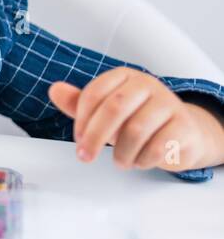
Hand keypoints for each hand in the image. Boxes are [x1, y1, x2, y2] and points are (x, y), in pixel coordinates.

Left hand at [48, 68, 223, 171]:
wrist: (183, 133)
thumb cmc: (138, 120)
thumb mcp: (105, 110)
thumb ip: (78, 103)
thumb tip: (54, 90)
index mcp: (125, 77)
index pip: (95, 93)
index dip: (82, 119)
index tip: (78, 139)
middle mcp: (148, 85)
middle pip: (114, 108)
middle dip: (95, 136)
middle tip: (85, 156)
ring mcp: (169, 104)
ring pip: (135, 130)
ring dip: (121, 153)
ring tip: (120, 161)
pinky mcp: (184, 126)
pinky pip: (158, 146)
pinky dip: (143, 160)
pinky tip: (139, 161)